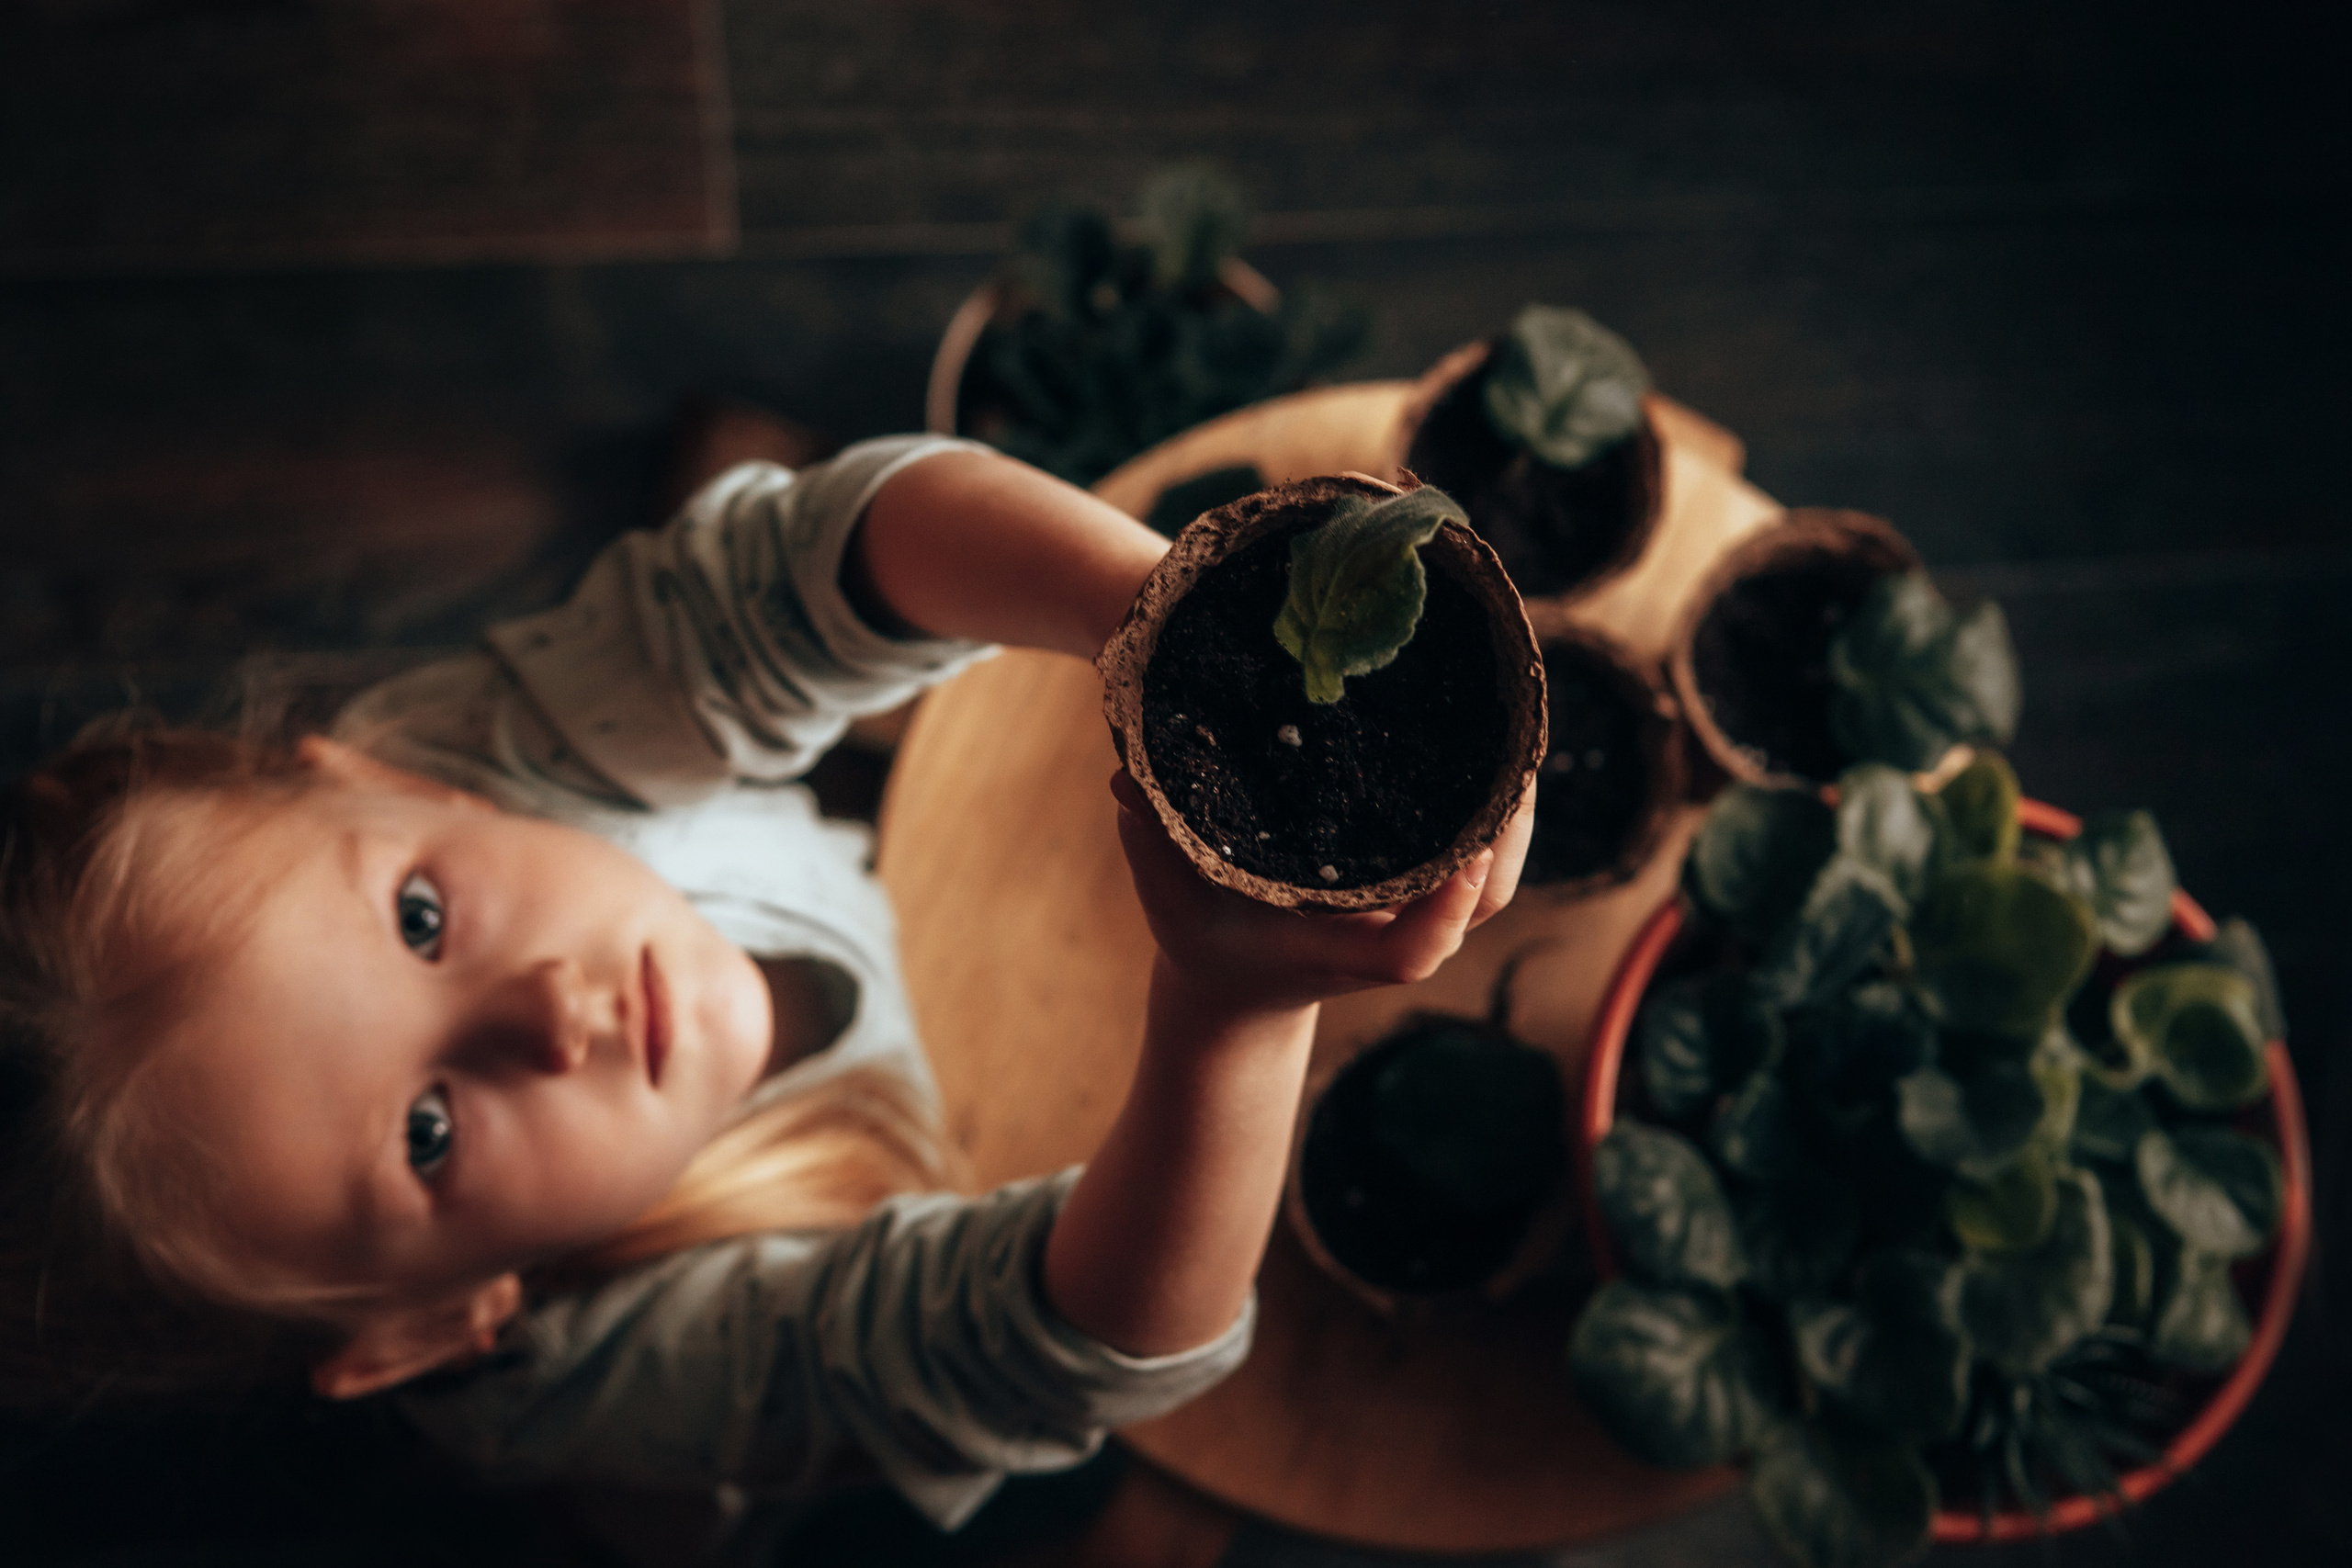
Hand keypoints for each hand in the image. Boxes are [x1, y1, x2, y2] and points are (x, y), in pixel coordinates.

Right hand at [1110, 769, 1522, 1013]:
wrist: (1241, 984)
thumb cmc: (1208, 938)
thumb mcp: (1169, 897)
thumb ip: (1150, 840)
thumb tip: (1124, 776)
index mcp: (1335, 949)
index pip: (1410, 952)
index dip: (1448, 910)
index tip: (1470, 855)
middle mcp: (1387, 934)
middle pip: (1479, 904)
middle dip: (1506, 836)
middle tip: (1513, 760)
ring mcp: (1412, 915)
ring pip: (1494, 881)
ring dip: (1515, 818)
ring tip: (1517, 739)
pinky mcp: (1421, 891)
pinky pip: (1483, 859)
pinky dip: (1501, 814)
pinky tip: (1502, 749)